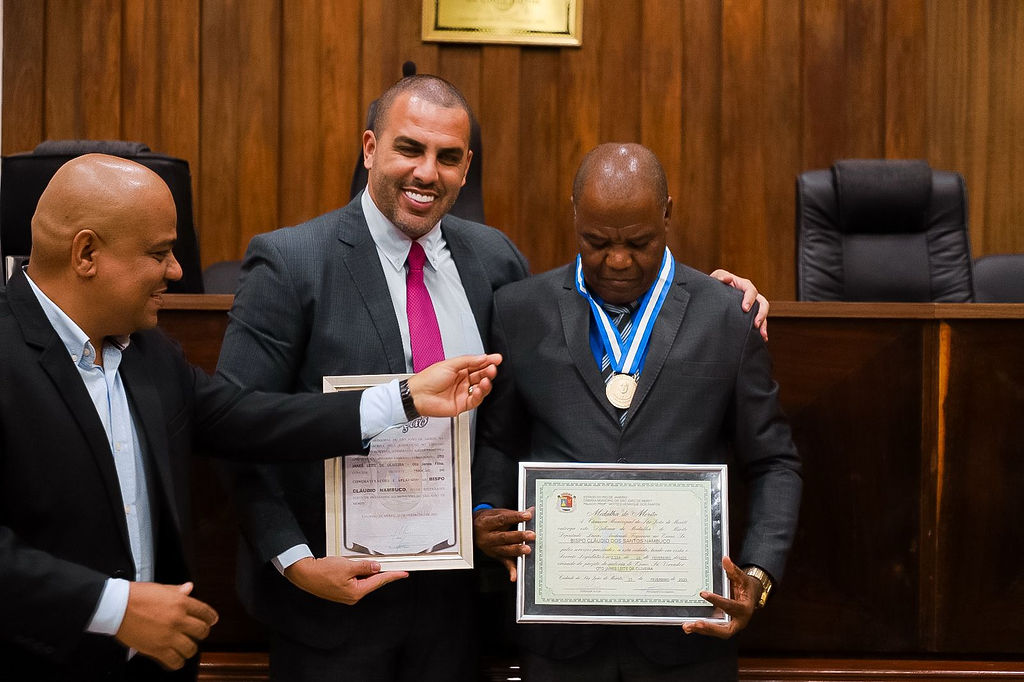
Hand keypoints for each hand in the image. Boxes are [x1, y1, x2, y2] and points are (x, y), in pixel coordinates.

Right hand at [114, 582, 217, 669]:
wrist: (117, 606)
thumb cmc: (136, 596)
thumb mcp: (161, 588)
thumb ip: (177, 590)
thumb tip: (189, 588)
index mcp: (180, 602)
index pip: (204, 611)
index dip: (211, 617)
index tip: (213, 620)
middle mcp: (178, 619)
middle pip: (201, 631)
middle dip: (203, 632)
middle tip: (199, 633)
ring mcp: (168, 636)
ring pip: (191, 648)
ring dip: (191, 648)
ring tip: (187, 647)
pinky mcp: (157, 649)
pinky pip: (174, 661)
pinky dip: (178, 662)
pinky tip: (177, 660)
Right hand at [284, 556, 407, 604]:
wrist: (304, 574)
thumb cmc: (322, 572)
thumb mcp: (347, 566)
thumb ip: (365, 567)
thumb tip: (377, 567)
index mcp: (356, 592)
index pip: (379, 582)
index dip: (392, 576)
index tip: (403, 574)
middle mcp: (352, 596)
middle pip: (372, 582)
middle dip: (380, 572)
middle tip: (392, 564)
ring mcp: (346, 594)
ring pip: (363, 581)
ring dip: (368, 572)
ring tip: (369, 563)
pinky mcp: (341, 590)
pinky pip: (355, 581)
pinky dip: (359, 573)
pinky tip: (358, 567)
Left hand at [407, 353, 502, 416]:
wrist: (418, 395)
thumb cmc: (428, 379)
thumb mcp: (449, 364)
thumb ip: (468, 361)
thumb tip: (483, 357)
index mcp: (459, 370)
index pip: (477, 364)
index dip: (488, 361)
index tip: (497, 358)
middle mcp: (462, 381)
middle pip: (481, 375)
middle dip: (488, 372)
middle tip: (493, 368)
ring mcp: (463, 393)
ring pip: (481, 388)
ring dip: (486, 383)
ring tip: (486, 379)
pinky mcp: (462, 404)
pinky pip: (476, 400)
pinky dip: (480, 394)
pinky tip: (479, 389)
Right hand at [473, 507, 534, 581]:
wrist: (472, 530)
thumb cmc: (486, 521)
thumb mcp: (496, 513)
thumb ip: (513, 513)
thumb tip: (530, 511)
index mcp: (485, 523)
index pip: (502, 519)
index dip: (515, 517)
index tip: (527, 515)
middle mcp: (487, 537)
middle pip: (503, 537)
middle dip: (518, 536)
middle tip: (531, 535)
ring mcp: (491, 549)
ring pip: (505, 550)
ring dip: (517, 550)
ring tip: (527, 549)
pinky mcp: (496, 557)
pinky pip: (504, 563)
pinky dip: (511, 570)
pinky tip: (515, 576)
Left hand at [682, 556, 760, 638]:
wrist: (752, 595)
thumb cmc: (747, 586)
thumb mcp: (743, 577)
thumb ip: (734, 570)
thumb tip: (725, 559)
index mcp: (745, 608)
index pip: (731, 606)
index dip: (717, 600)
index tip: (703, 593)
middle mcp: (740, 621)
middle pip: (726, 630)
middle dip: (710, 627)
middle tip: (696, 623)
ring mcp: (732, 625)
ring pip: (718, 632)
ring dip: (702, 630)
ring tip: (687, 626)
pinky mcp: (725, 626)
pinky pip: (714, 629)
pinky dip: (702, 629)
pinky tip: (689, 627)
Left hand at [709, 269, 769, 340]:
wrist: (713, 293)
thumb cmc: (716, 283)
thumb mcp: (716, 277)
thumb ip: (720, 277)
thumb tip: (728, 279)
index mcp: (743, 285)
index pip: (751, 291)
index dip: (750, 299)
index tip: (745, 309)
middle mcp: (750, 295)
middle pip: (762, 302)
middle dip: (761, 313)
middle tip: (756, 324)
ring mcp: (752, 305)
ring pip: (763, 313)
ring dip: (764, 324)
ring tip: (762, 335)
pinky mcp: (750, 314)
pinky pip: (759, 321)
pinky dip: (761, 330)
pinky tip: (761, 339)